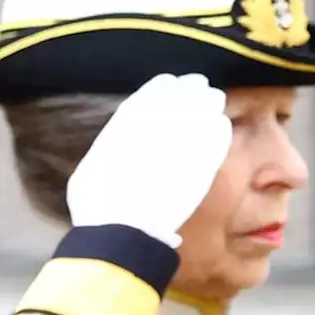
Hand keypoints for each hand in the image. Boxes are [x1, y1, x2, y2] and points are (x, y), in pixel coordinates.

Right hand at [66, 73, 231, 247]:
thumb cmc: (96, 202)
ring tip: (209, 110)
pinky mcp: (208, 156)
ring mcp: (189, 133)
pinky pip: (221, 131)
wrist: (124, 227)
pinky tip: (217, 132)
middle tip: (195, 96)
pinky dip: (218, 131)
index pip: (160, 87)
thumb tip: (119, 142)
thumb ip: (113, 142)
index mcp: (132, 114)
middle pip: (188, 90)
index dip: (166, 90)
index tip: (170, 94)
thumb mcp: (93, 162)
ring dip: (208, 106)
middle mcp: (163, 115)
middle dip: (191, 93)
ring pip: (209, 104)